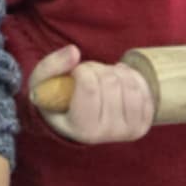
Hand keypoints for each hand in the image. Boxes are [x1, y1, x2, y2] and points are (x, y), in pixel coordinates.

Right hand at [28, 45, 154, 143]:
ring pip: (130, 86)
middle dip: (97, 69)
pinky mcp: (143, 124)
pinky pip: (145, 90)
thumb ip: (51, 65)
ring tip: (102, 76)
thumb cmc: (55, 100)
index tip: (76, 72)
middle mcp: (107, 134)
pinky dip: (131, 77)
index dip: (82, 71)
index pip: (90, 88)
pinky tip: (117, 78)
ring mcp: (128, 131)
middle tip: (88, 74)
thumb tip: (74, 51)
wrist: (75, 121)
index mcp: (81, 129)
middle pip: (111, 84)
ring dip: (115, 72)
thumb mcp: (40, 84)